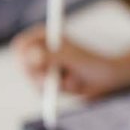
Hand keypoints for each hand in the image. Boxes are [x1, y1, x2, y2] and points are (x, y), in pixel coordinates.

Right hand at [12, 27, 129, 98]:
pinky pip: (43, 91)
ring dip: (53, 83)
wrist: (108, 79)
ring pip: (33, 79)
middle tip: (50, 79)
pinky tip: (73, 87)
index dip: (23, 54)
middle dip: (37, 74)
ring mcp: (46, 68)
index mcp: (46, 38)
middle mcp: (43, 51)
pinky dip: (58, 91)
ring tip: (72, 81)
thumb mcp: (71, 58)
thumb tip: (31, 57)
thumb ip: (50, 56)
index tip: (32, 62)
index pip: (22, 44)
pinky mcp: (50, 82)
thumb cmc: (92, 62)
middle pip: (24, 64)